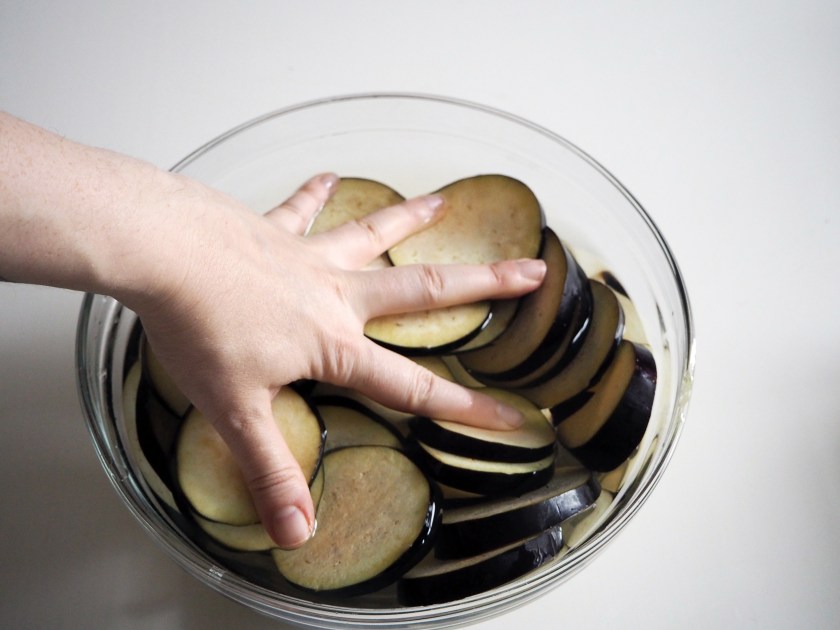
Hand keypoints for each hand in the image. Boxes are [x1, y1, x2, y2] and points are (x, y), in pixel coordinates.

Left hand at [132, 173, 546, 548]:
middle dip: (484, 284)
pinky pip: (302, 209)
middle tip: (532, 270)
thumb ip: (271, 470)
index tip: (514, 417)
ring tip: (443, 201)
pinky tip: (329, 176)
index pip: (413, 387)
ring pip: (373, 236)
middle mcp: (335, 294)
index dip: (466, 408)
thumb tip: (298, 533)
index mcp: (335, 343)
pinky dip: (317, 194)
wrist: (161, 250)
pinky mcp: (273, 228)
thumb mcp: (235, 410)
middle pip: (424, 290)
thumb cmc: (198, 325)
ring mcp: (308, 255)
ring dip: (411, 220)